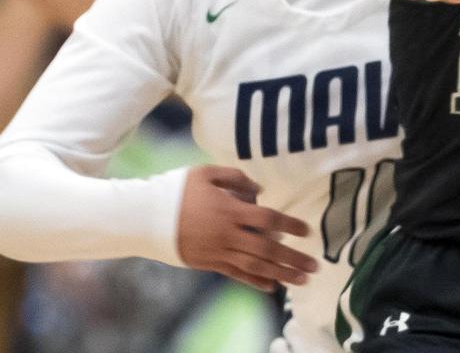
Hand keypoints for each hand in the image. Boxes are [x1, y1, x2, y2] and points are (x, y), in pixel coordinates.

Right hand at [176, 165, 317, 292]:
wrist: (144, 217)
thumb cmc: (177, 189)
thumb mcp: (206, 173)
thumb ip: (236, 178)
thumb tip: (260, 190)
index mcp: (229, 210)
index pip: (267, 220)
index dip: (289, 225)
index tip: (307, 231)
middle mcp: (227, 234)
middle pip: (267, 249)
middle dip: (293, 258)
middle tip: (315, 266)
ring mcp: (218, 251)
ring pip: (255, 266)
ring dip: (280, 273)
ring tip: (301, 280)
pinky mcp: (209, 263)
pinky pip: (236, 274)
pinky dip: (255, 281)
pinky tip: (272, 286)